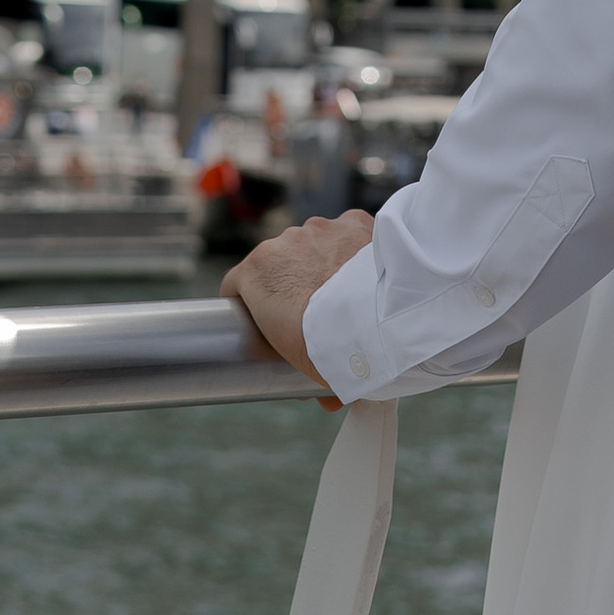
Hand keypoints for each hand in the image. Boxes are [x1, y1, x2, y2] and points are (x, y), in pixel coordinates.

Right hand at [220, 209, 374, 392]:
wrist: (375, 324)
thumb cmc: (328, 348)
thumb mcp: (295, 362)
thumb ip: (296, 367)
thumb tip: (318, 393)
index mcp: (258, 270)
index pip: (238, 284)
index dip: (250, 305)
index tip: (266, 323)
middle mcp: (285, 241)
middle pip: (280, 264)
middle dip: (294, 288)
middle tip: (315, 318)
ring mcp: (321, 229)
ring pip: (315, 246)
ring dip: (323, 267)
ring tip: (345, 298)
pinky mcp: (354, 222)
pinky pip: (346, 235)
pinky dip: (352, 251)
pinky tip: (364, 275)